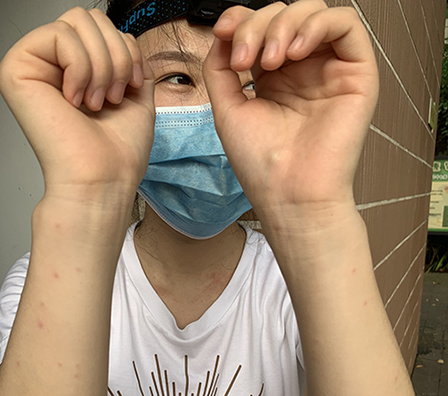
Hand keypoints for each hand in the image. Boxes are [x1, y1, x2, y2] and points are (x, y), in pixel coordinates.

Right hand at [0, 8, 154, 207]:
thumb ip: (130, 60)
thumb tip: (124, 38)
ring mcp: (36, 65)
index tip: (131, 88)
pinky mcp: (18, 69)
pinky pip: (59, 35)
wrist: (104, 178)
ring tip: (96, 102)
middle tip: (112, 98)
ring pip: (77, 21)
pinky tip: (76, 99)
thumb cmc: (119, 151)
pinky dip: (81, 68)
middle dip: (116, 56)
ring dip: (102, 66)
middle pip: (90, 17)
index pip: (103, 27)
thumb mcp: (138, 94)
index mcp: (81, 71)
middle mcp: (57, 65)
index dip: (127, 51)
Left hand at [204, 0, 378, 224]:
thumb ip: (221, 67)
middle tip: (245, 58)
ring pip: (314, 12)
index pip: (262, 28)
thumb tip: (224, 33)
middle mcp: (303, 71)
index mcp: (275, 79)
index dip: (242, 18)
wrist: (290, 195)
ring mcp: (330, 71)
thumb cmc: (262, 164)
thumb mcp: (228, 109)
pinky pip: (346, 24)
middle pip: (284, 15)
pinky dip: (317, 25)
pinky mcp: (358, 74)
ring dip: (284, 24)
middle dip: (258, 25)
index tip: (224, 32)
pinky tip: (296, 52)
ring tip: (271, 59)